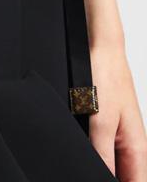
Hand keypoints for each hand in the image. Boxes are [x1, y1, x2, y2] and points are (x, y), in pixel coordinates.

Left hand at [89, 43, 146, 179]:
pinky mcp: (108, 125)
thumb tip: (98, 177)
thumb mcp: (100, 120)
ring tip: (82, 158)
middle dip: (104, 175)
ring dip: (100, 165)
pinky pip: (103, 147)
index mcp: (137, 149)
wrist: (100, 48)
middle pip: (124, 176)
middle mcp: (131, 144)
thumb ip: (101, 153)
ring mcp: (119, 135)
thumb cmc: (105, 76)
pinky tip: (81, 146)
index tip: (96, 180)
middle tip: (85, 169)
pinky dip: (93, 151)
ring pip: (113, 163)